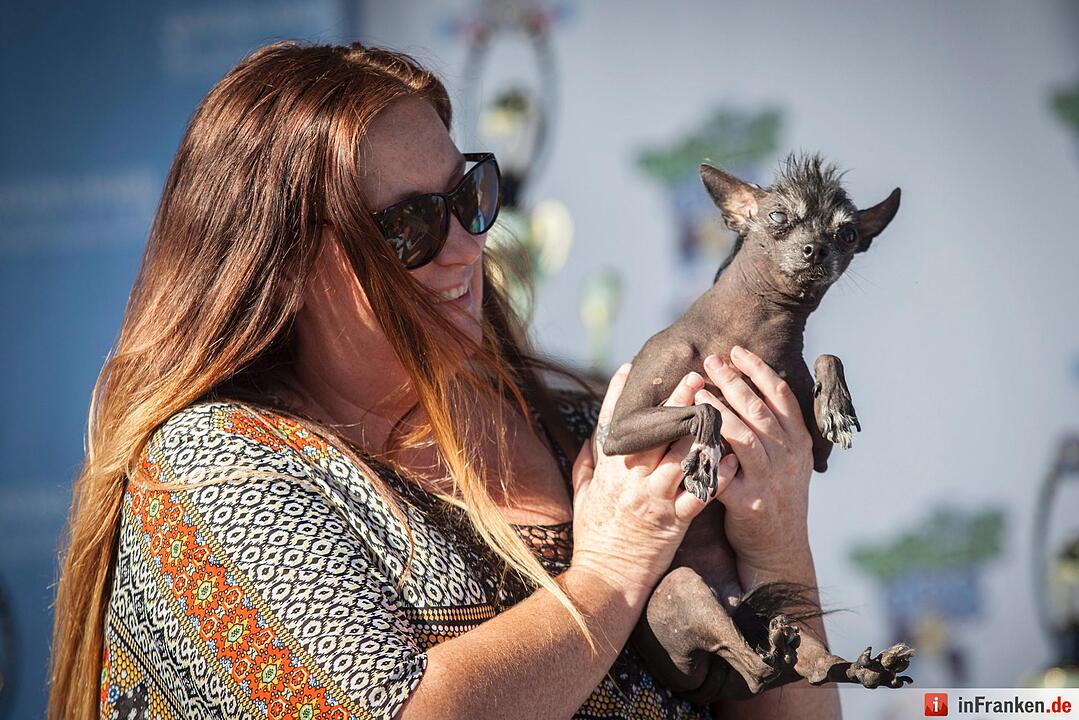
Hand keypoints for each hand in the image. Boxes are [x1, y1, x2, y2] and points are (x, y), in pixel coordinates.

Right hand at [569, 363, 738, 604]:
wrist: (607, 580)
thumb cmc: (593, 537)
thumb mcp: (582, 494)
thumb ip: (588, 463)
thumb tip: (594, 435)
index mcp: (608, 471)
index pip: (613, 425)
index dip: (619, 394)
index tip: (629, 368)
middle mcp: (631, 480)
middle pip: (656, 433)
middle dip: (675, 402)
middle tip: (693, 377)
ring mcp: (654, 499)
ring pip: (682, 456)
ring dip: (703, 431)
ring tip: (720, 408)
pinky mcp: (675, 521)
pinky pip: (701, 492)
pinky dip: (717, 474)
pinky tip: (731, 457)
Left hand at [695, 346, 814, 575]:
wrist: (778, 549)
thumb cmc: (774, 496)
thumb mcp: (786, 461)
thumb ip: (773, 430)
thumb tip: (747, 388)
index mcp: (798, 442)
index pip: (781, 396)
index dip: (759, 371)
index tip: (737, 351)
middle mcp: (788, 457)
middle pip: (760, 410)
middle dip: (734, 381)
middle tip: (711, 360)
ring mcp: (770, 480)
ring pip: (744, 436)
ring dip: (719, 411)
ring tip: (697, 393)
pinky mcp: (749, 503)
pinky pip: (724, 472)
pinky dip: (707, 453)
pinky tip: (688, 438)